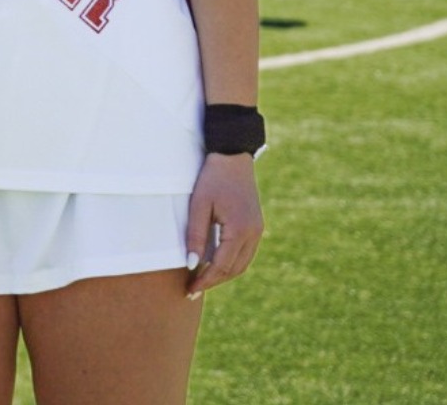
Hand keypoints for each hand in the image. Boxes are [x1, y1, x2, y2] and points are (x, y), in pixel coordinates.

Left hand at [185, 152, 263, 298]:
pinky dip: (230, 263)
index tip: (189, 290)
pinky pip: (245, 252)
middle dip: (214, 281)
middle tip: (193, 290)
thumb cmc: (212, 178)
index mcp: (240, 230)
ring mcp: (257, 230)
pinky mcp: (255, 225)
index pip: (222, 266)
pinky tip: (214, 264)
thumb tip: (192, 265)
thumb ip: (196, 235)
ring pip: (242, 263)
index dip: (205, 280)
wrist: (232, 156)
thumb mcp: (198, 205)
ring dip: (223, 274)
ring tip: (202, 280)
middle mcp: (253, 234)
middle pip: (234, 269)